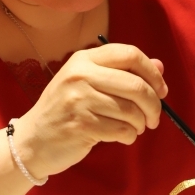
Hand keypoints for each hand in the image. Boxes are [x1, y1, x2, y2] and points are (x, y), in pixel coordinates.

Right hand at [11, 43, 167, 178]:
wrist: (32, 140)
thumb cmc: (66, 110)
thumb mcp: (89, 84)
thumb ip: (123, 73)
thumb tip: (160, 66)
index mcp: (84, 59)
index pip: (130, 54)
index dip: (153, 73)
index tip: (161, 90)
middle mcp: (80, 74)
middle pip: (136, 85)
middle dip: (154, 105)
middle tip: (153, 118)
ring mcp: (79, 100)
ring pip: (132, 110)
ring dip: (140, 124)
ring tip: (134, 128)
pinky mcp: (81, 125)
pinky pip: (122, 130)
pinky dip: (129, 136)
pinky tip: (122, 137)